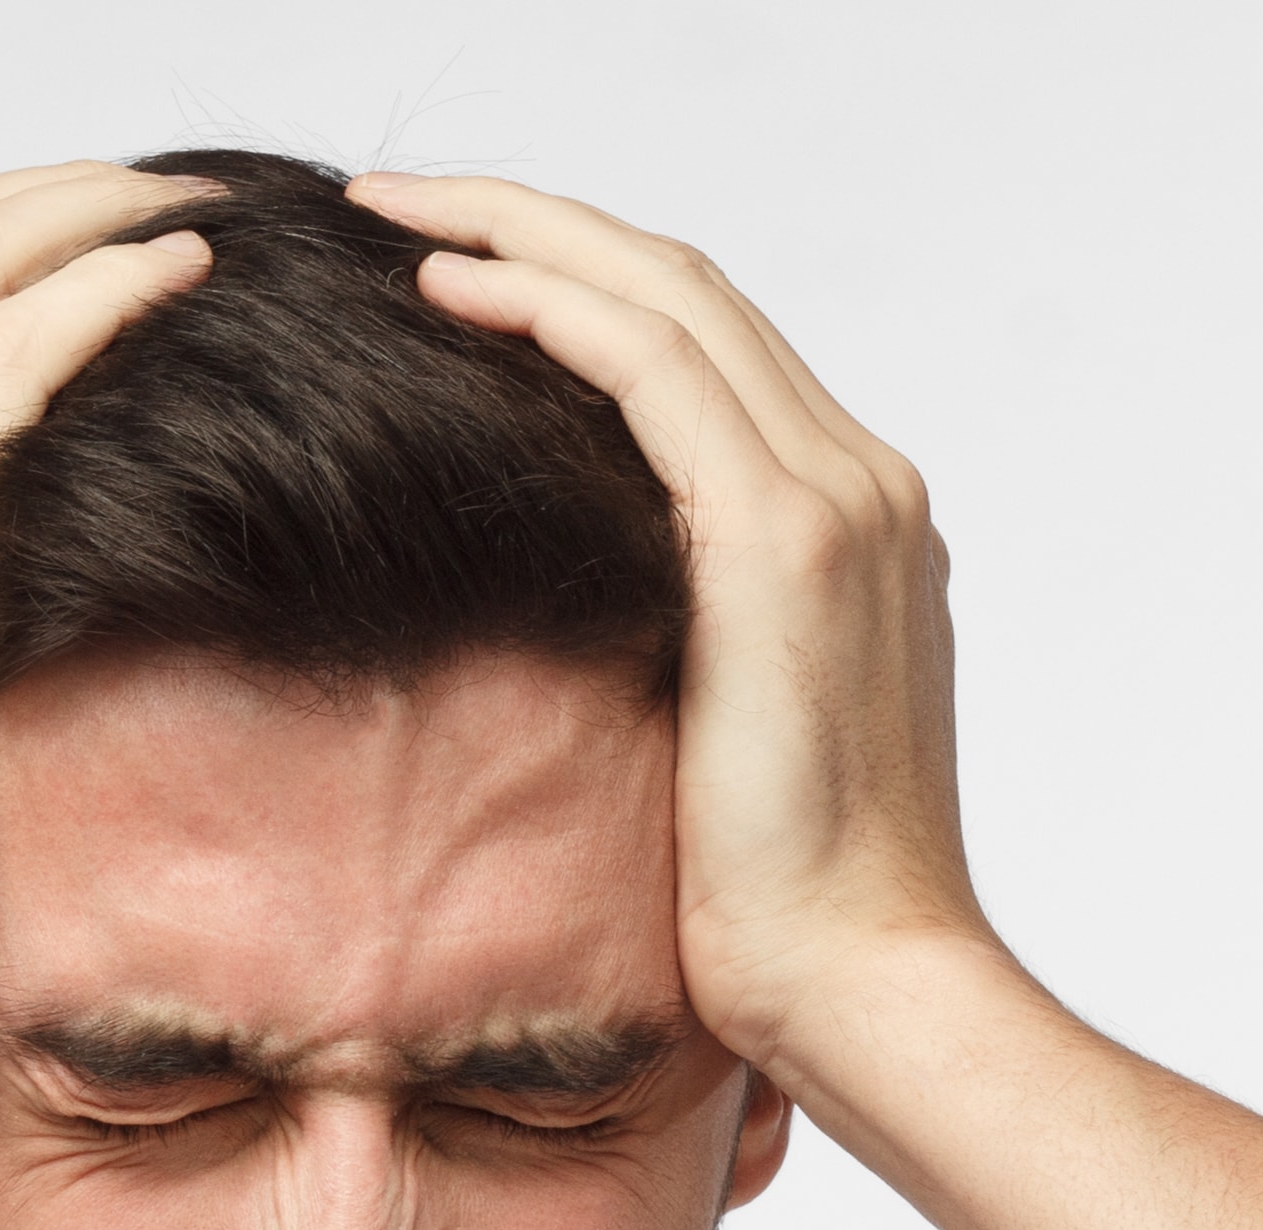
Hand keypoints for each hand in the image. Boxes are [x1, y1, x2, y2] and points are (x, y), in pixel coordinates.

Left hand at [348, 171, 998, 1092]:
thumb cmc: (780, 921)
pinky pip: (650, 367)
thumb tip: (565, 638)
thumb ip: (677, 652)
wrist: (867, 990)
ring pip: (666, 296)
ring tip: (396, 219)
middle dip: (540, 227)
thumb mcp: (717, 750)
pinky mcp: (785, 544)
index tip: (461, 273)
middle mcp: (865, 488)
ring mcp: (839, 503)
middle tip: (402, 206)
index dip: (584, 287)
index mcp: (857, 530)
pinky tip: (446, 290)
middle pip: (691, 290)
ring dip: (521, 236)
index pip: (712, 350)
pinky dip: (545, 306)